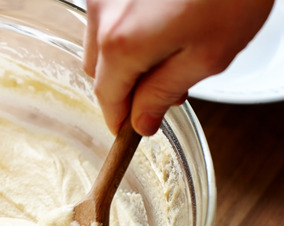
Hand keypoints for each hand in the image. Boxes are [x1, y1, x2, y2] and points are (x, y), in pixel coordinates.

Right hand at [83, 0, 272, 134]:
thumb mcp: (207, 55)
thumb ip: (165, 93)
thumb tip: (142, 120)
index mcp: (121, 44)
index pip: (107, 97)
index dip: (120, 118)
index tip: (130, 130)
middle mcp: (103, 16)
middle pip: (98, 71)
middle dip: (125, 86)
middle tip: (164, 90)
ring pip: (100, 43)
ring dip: (125, 57)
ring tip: (169, 51)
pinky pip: (109, 18)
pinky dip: (126, 31)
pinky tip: (162, 24)